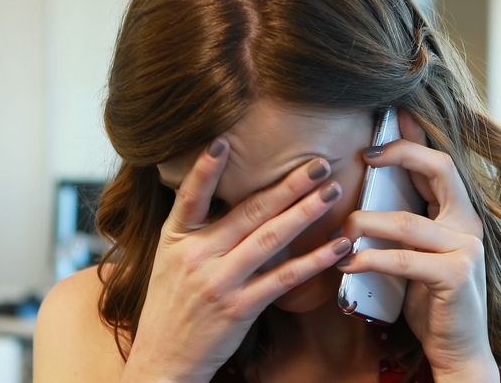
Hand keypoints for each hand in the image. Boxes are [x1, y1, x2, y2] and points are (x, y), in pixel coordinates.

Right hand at [121, 139, 352, 382]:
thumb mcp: (169, 260)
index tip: (223, 140)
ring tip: (332, 191)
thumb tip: (228, 192)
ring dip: (306, 212)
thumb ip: (196, 228)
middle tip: (319, 163)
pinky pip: (283, 278)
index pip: (190, 197)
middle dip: (288, 184)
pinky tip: (337, 246)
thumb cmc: (171, 306)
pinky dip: (313, 259)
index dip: (205, 169)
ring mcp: (219, 282)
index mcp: (176, 238)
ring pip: (270, 238)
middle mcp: (197, 256)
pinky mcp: (240, 307)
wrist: (163, 361)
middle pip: (248, 211)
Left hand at [336, 110, 496, 378]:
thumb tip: (364, 195)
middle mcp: (469, 222)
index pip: (439, 162)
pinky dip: (371, 259)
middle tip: (365, 154)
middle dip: (401, 152)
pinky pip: (405, 259)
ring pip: (408, 221)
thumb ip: (402, 223)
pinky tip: (348, 262)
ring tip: (341, 228)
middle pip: (440, 169)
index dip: (414, 137)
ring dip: (367, 222)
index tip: (386, 120)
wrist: (457, 348)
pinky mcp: (456, 275)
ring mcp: (466, 247)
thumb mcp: (415, 252)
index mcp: (460, 212)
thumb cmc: (430, 299)